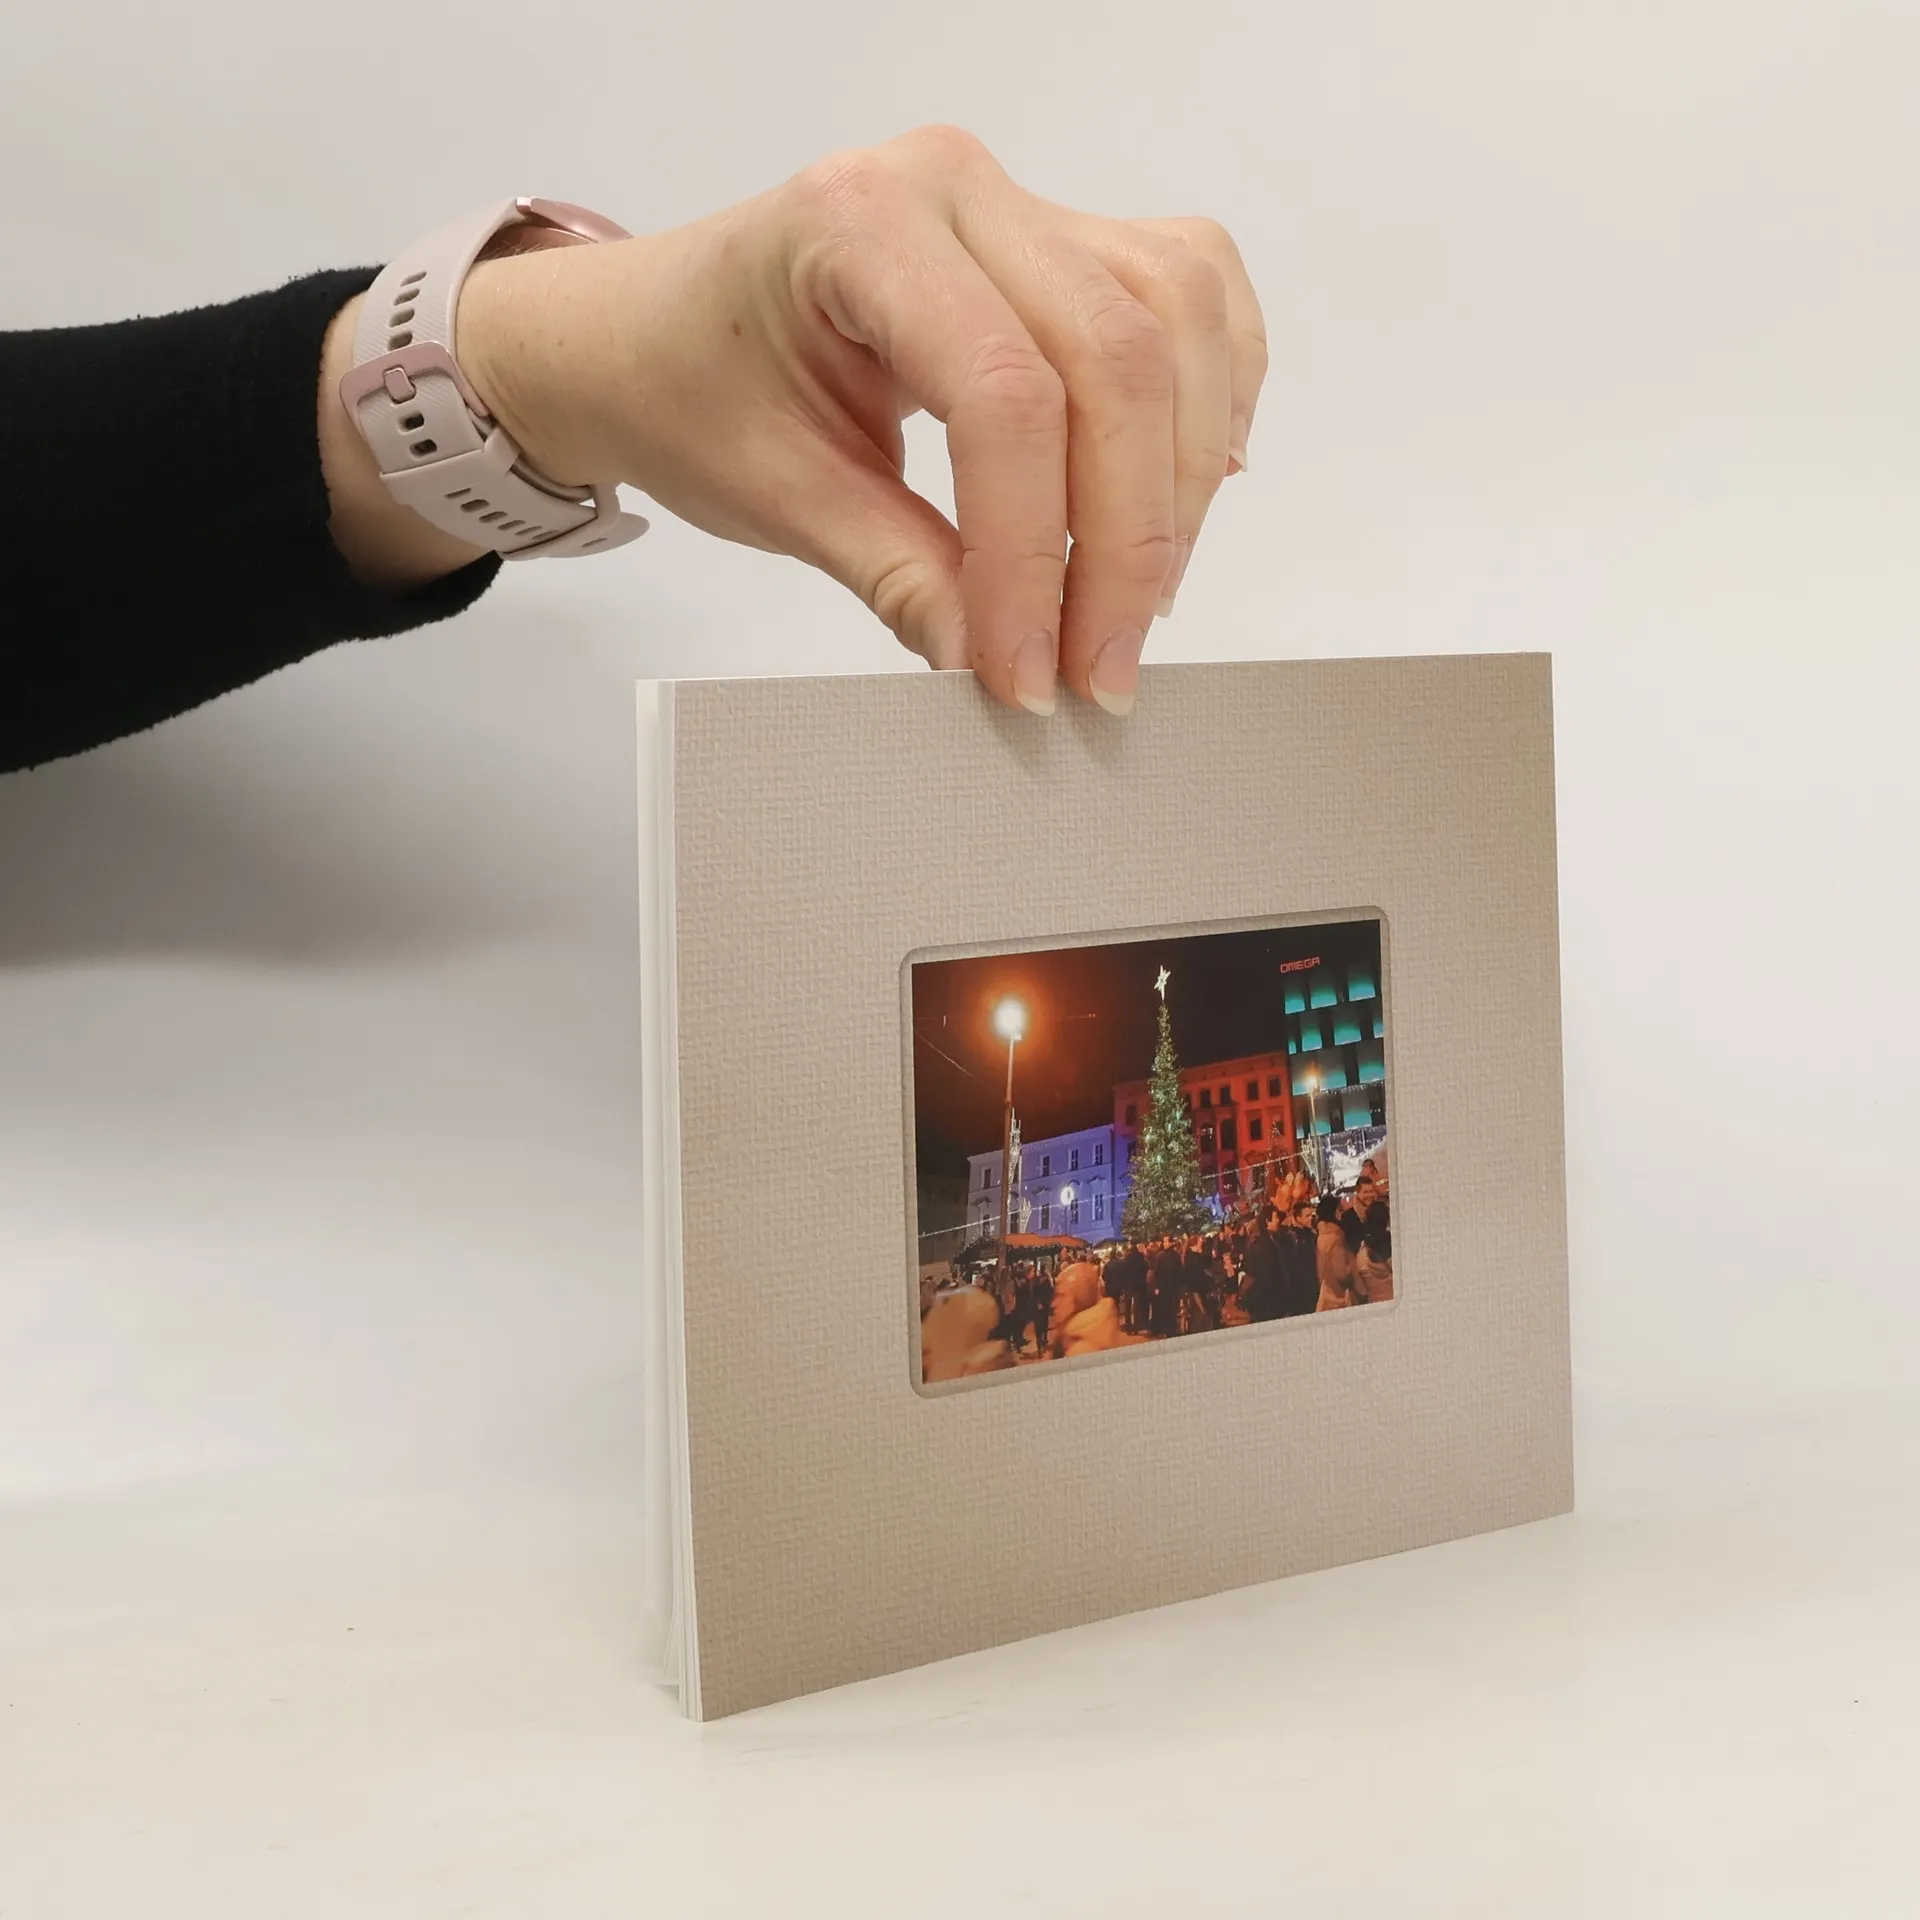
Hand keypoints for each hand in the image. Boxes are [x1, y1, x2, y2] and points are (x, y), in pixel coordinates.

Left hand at [444, 126, 1266, 714]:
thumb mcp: (780, 497)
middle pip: (1117, 360)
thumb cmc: (693, 387)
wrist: (652, 333)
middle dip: (1127, 540)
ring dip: (1180, 479)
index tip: (1030, 674)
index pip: (1006, 398)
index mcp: (864, 223)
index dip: (1036, 556)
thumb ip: (901, 577)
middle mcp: (960, 186)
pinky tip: (1183, 493)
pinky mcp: (1069, 239)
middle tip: (1100, 668)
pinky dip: (1207, 402)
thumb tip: (1002, 662)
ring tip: (1138, 601)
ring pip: (1178, 323)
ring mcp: (1024, 203)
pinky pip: (1190, 299)